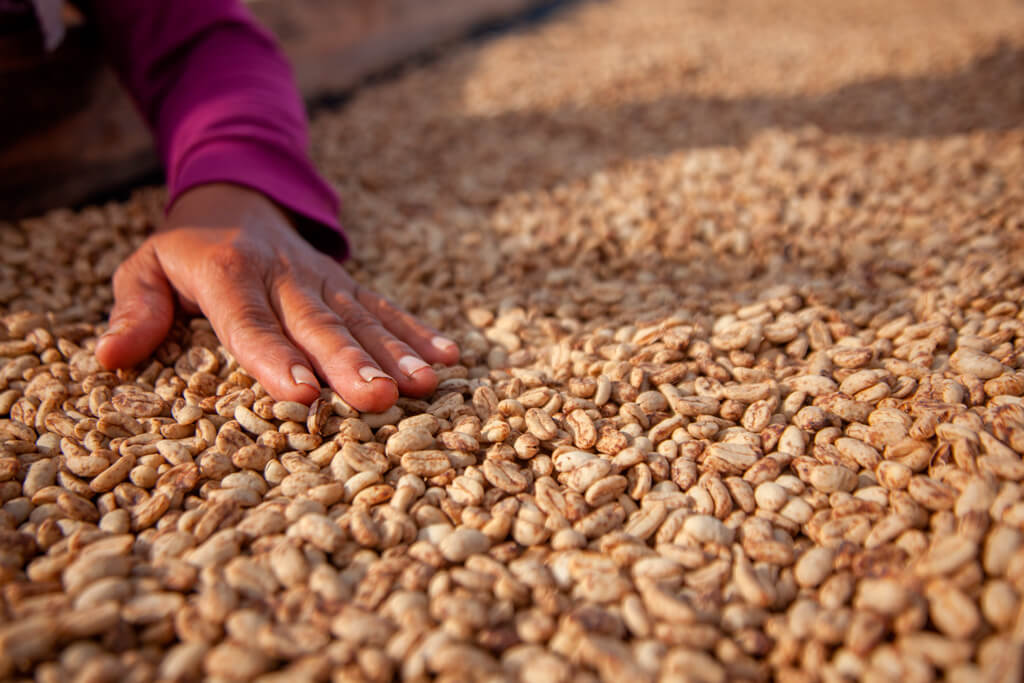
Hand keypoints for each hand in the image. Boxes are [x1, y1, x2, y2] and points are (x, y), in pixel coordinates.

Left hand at [95, 183, 458, 411]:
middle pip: (320, 325)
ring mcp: (324, 281)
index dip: (277, 359)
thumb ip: (135, 309)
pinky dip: (417, 331)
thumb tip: (109, 358)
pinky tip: (448, 357)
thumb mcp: (144, 269)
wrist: (238, 197)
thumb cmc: (186, 251)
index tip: (303, 394)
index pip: (252, 323)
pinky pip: (385, 307)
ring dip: (395, 353)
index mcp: (230, 276)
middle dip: (352, 363)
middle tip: (379, 398)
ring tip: (424, 385)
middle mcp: (284, 277)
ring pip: (362, 318)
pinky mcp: (348, 284)